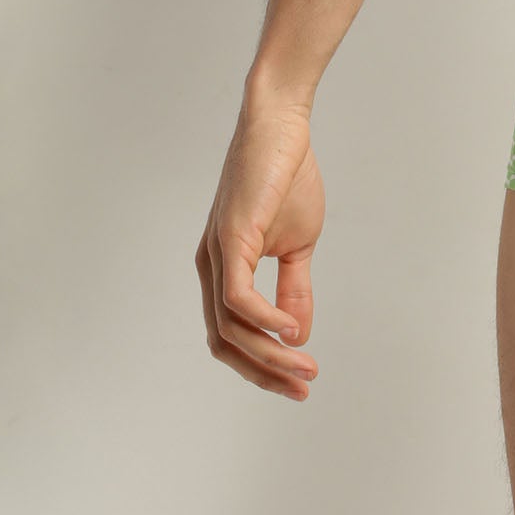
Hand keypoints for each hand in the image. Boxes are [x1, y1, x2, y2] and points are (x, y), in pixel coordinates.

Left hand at [195, 90, 325, 399]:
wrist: (282, 127)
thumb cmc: (286, 177)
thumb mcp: (298, 244)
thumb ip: (294, 288)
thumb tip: (297, 335)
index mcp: (222, 270)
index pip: (232, 336)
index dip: (263, 366)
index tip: (301, 381)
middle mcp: (209, 268)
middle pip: (224, 343)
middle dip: (264, 372)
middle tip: (304, 387)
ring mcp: (216, 254)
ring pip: (229, 327)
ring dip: (268, 353)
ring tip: (305, 364)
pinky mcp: (230, 238)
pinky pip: (236, 297)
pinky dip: (262, 319)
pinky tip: (291, 328)